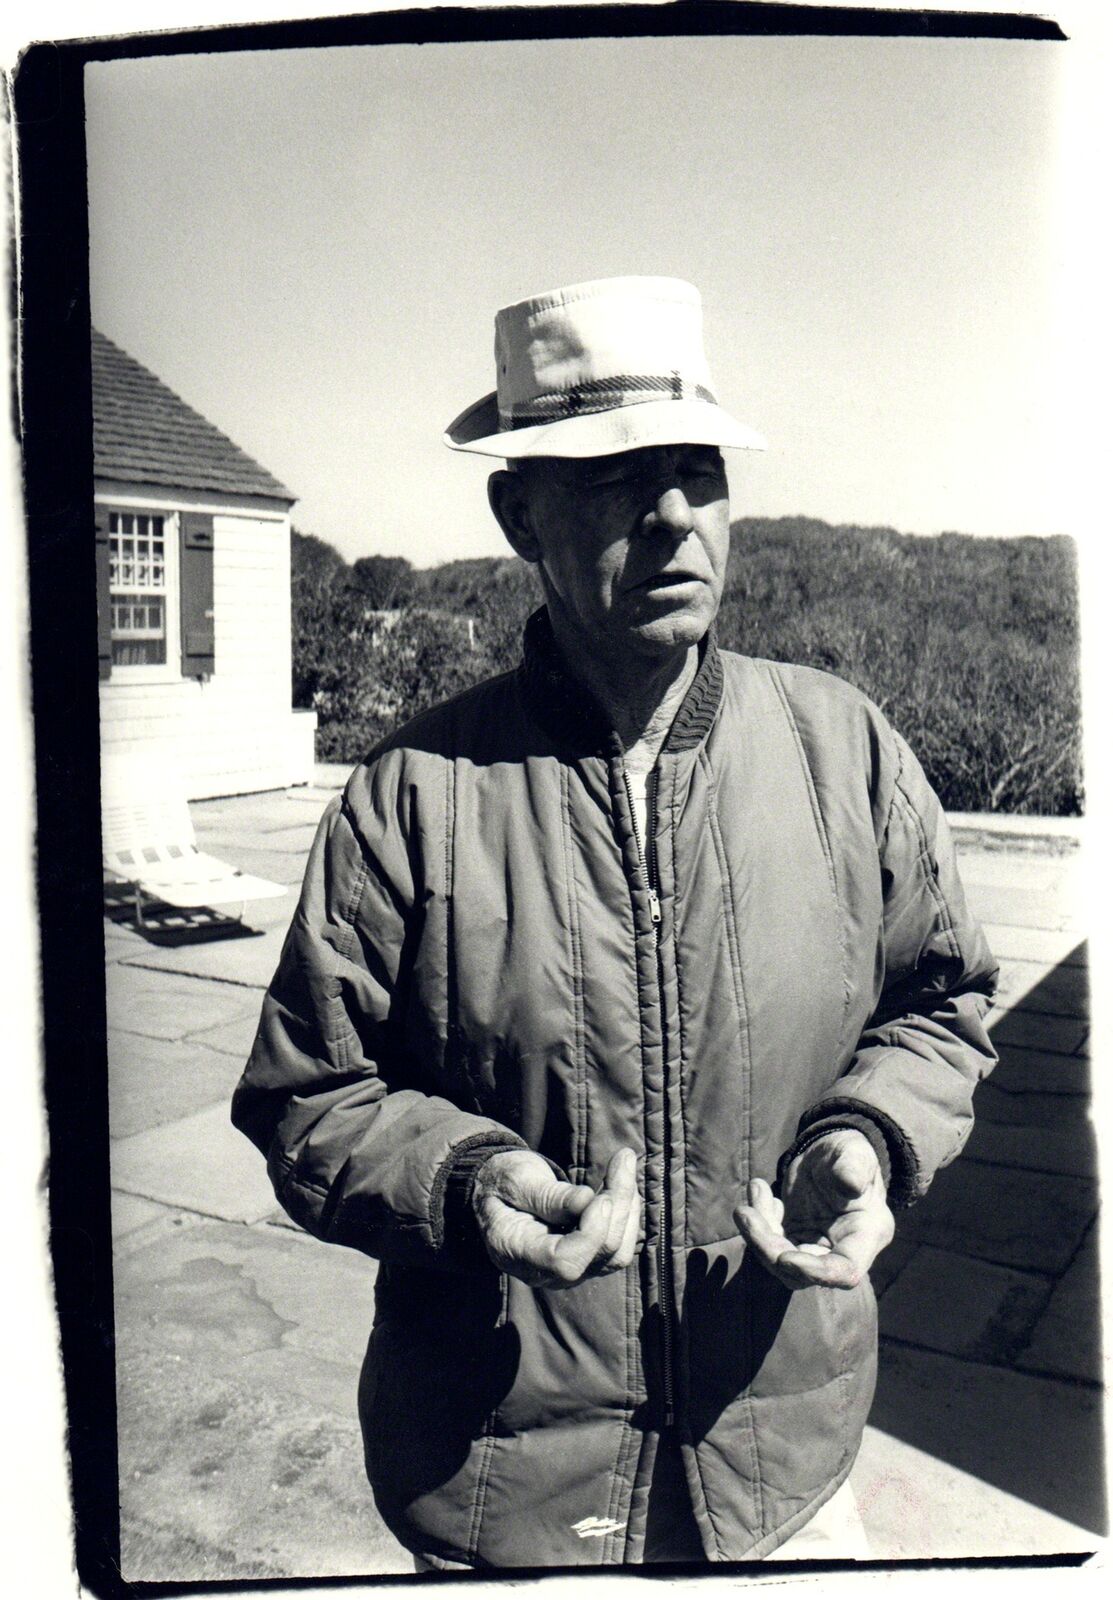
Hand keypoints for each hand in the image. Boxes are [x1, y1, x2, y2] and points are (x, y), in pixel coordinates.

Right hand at [472, 1147, 639, 1289]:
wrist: (499, 1194)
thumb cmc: (502, 1183)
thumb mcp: (515, 1179)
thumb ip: (547, 1195)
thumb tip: (587, 1200)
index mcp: (517, 1252)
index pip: (565, 1262)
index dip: (591, 1233)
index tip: (601, 1197)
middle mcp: (546, 1273)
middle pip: (599, 1254)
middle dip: (618, 1205)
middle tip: (623, 1158)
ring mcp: (570, 1272)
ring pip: (617, 1254)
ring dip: (629, 1208)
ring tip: (624, 1164)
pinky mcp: (587, 1262)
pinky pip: (620, 1248)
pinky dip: (628, 1214)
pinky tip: (622, 1183)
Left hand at [735, 1129, 893, 1290]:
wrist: (830, 1155)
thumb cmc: (849, 1152)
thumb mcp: (854, 1152)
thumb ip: (855, 1165)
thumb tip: (852, 1182)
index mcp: (867, 1235)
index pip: (845, 1271)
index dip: (815, 1272)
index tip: (784, 1258)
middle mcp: (842, 1250)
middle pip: (803, 1272)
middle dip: (769, 1247)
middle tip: (746, 1213)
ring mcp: (815, 1249)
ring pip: (780, 1262)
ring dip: (757, 1235)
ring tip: (754, 1193)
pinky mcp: (793, 1240)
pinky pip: (769, 1243)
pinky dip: (758, 1222)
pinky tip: (759, 1191)